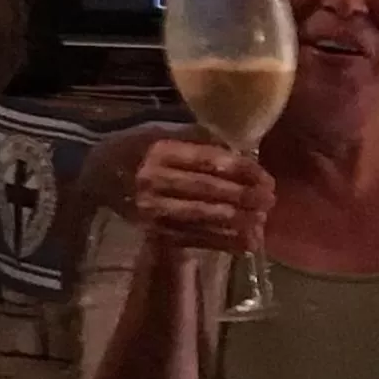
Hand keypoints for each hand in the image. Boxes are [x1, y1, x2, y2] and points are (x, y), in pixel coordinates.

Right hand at [134, 138, 274, 255]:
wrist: (109, 178)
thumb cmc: (150, 153)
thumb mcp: (171, 136)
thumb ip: (204, 141)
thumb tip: (245, 151)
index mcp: (163, 152)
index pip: (209, 160)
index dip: (241, 170)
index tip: (266, 178)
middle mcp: (155, 180)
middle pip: (207, 189)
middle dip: (244, 196)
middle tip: (269, 199)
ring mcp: (154, 210)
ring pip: (202, 216)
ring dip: (237, 221)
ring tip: (261, 220)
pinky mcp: (156, 233)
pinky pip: (196, 239)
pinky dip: (224, 242)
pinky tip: (247, 242)